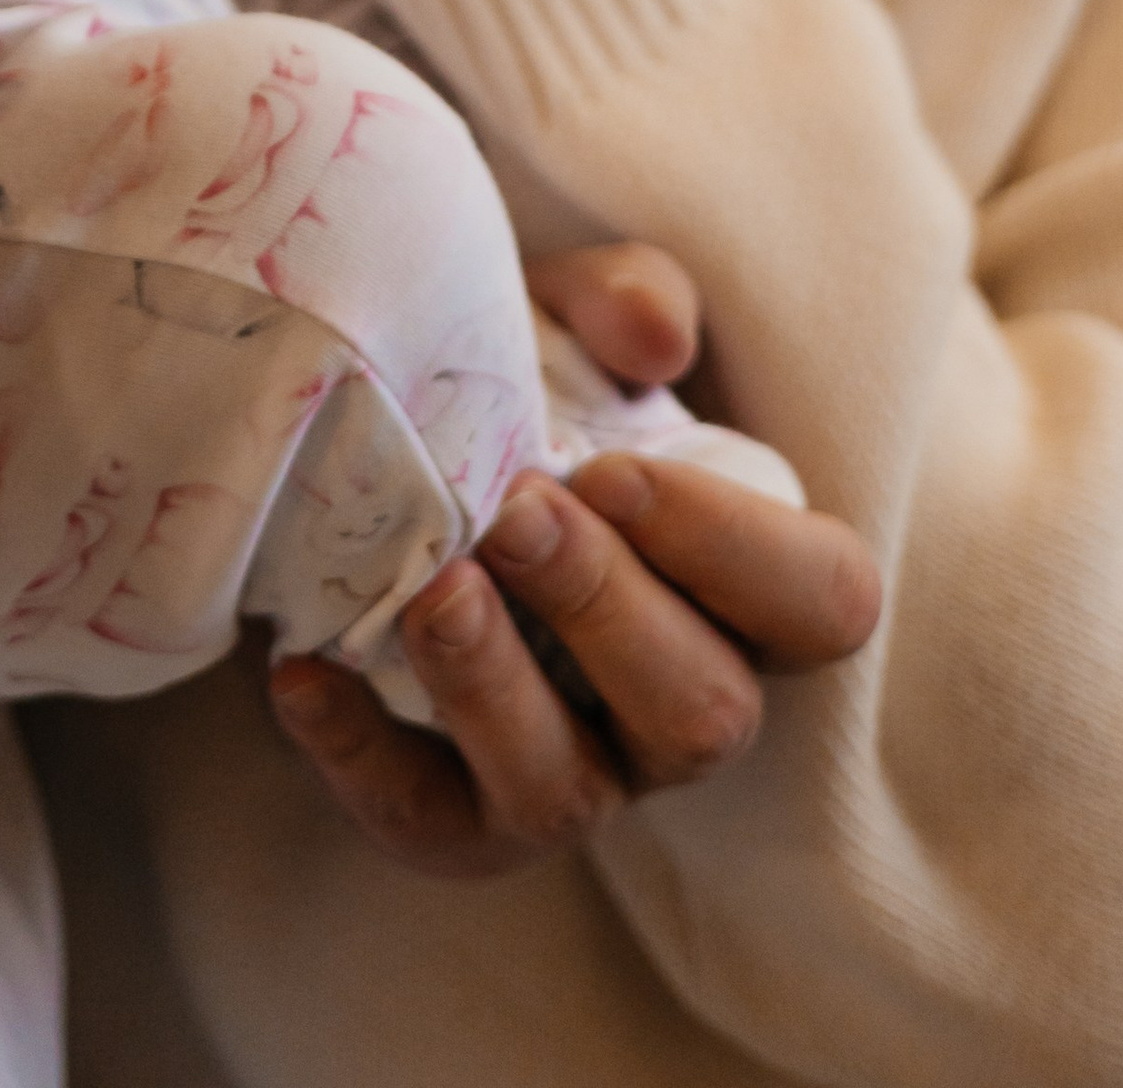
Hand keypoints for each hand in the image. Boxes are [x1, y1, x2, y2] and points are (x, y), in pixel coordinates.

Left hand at [266, 243, 882, 876]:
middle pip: (701, 711)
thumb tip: (650, 335)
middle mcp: (674, 702)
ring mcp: (573, 775)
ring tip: (431, 586)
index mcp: (739, 588)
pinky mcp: (455, 819)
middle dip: (603, 605)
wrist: (379, 450)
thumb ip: (623, 302)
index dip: (736, 549)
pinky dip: (357, 753)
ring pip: (565, 788)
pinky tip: (301, 671)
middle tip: (513, 508)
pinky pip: (420, 820)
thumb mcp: (571, 320)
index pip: (822, 602)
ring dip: (495, 687)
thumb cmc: (517, 388)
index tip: (616, 468)